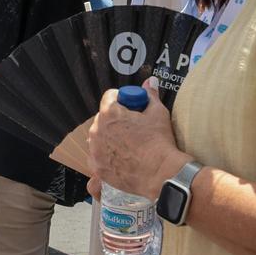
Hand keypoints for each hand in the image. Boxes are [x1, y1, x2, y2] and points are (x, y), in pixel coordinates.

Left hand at [88, 77, 191, 200]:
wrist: (160, 173)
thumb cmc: (159, 141)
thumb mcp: (158, 113)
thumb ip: (150, 95)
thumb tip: (149, 81)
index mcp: (110, 113)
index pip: (110, 96)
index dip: (123, 99)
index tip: (132, 106)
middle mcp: (96, 130)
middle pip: (103, 117)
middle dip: (116, 119)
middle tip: (133, 126)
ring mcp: (95, 151)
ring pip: (99, 136)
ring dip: (110, 136)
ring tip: (128, 144)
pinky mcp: (97, 168)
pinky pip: (98, 156)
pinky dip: (107, 155)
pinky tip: (122, 157)